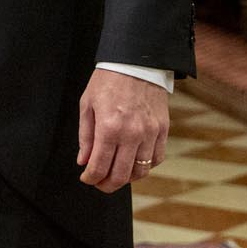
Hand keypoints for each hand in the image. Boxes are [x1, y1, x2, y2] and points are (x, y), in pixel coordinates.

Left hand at [77, 68, 169, 192]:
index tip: (86, 178)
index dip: (90, 178)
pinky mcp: (162, 130)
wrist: (136, 62)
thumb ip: (86, 137)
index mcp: (109, 127)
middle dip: (107, 185)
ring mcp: (150, 133)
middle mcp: (132, 133)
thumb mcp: (87, 105)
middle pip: (121, 175)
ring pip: (141, 172)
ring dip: (126, 178)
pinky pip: (156, 159)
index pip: (99, 166)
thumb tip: (84, 161)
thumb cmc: (108, 81)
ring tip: (115, 174)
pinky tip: (134, 162)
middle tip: (99, 183)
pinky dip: (145, 167)